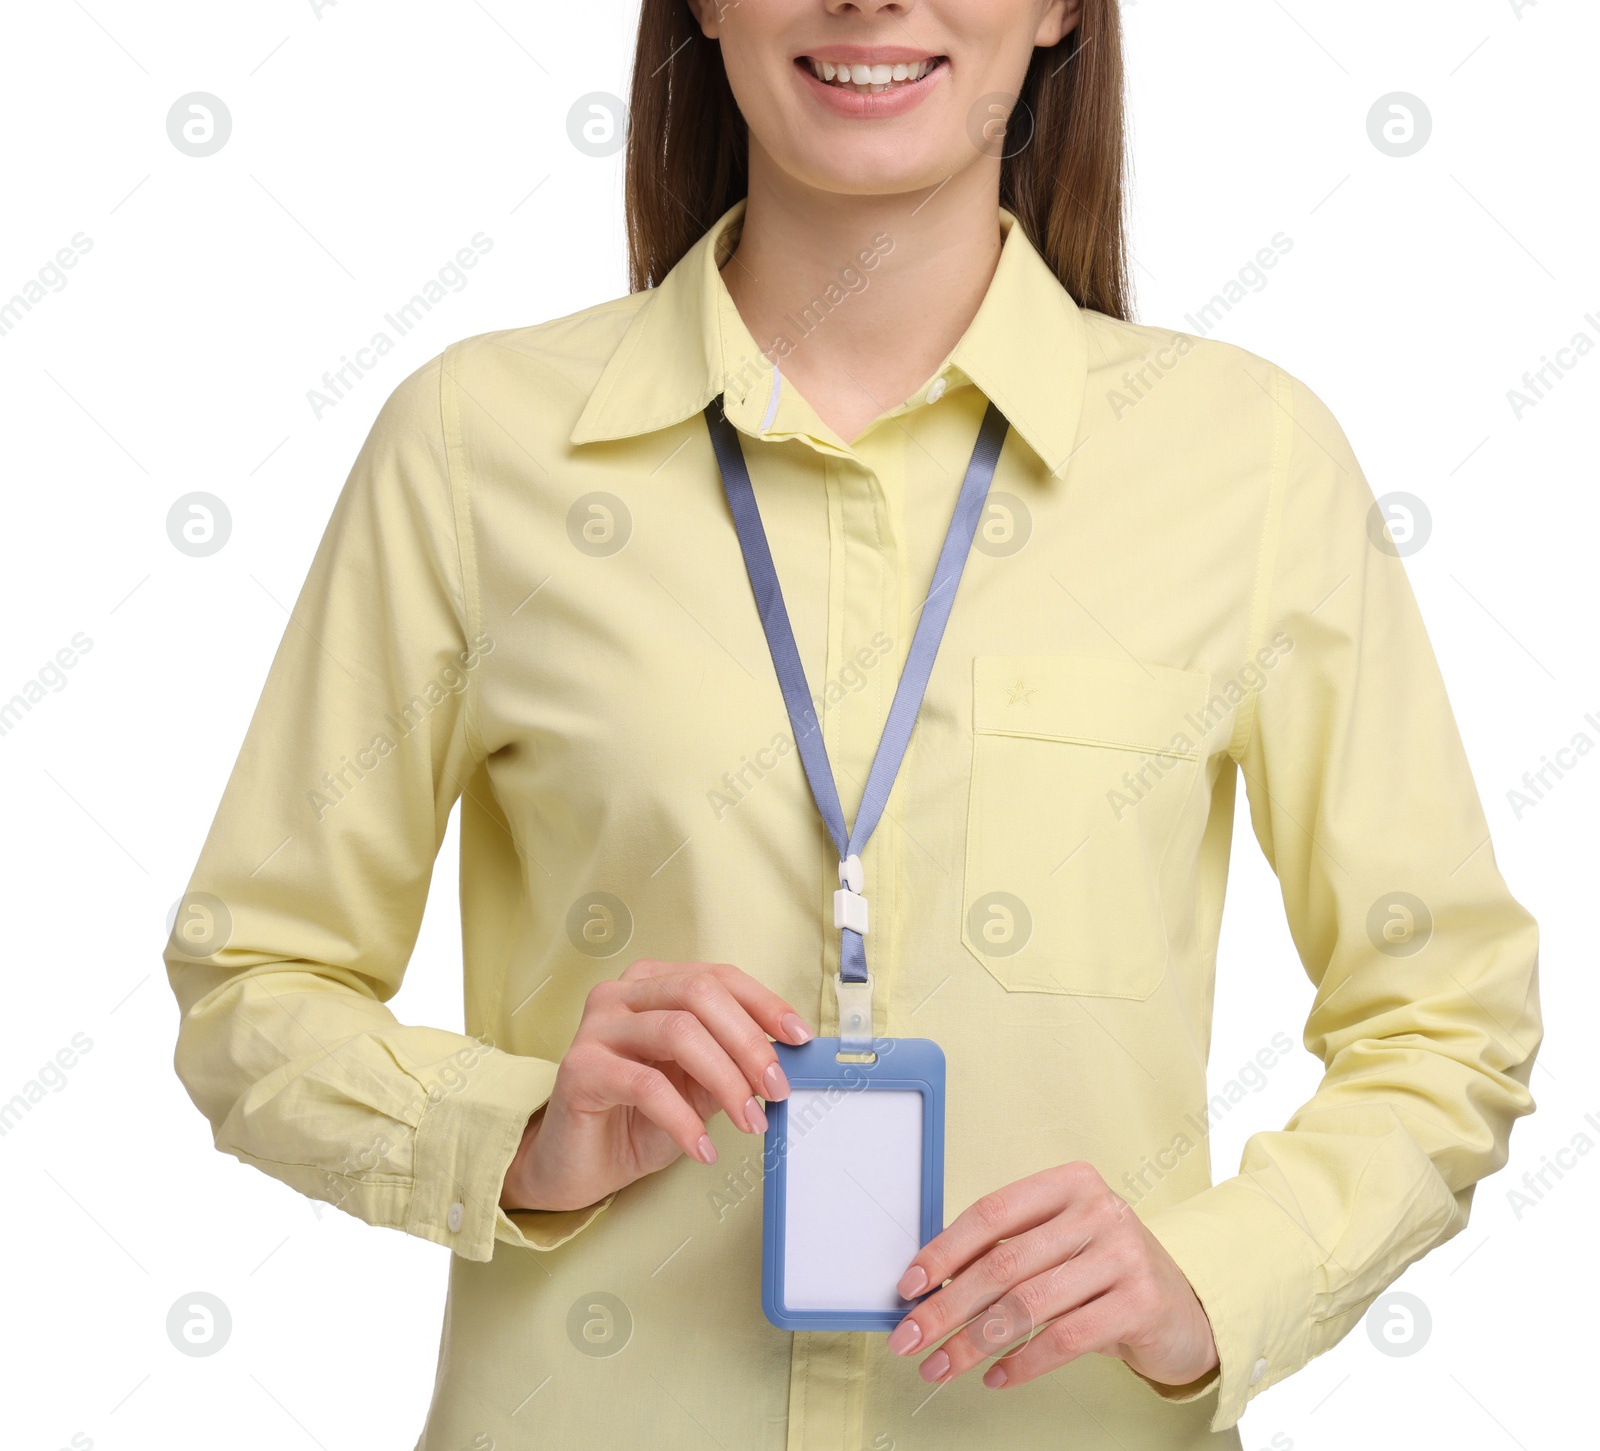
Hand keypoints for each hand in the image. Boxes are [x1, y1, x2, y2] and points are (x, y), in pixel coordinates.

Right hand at [499, 958, 812, 1212]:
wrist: (579, 1163)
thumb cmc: (640, 1117)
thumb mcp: (699, 1085)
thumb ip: (733, 1063)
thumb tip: (787, 1059)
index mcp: (656, 983)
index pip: (719, 977)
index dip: (765, 1004)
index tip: (800, 1038)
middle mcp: (623, 993)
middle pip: (700, 995)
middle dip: (749, 1042)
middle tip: (777, 1089)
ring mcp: (597, 1025)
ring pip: (677, 1032)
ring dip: (725, 1080)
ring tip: (750, 1121)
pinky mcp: (579, 1067)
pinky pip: (645, 1084)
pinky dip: (684, 1118)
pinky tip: (703, 1147)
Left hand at [886, 1162, 1216, 1390]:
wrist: (1183, 1307)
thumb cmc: (1104, 1272)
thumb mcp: (1061, 1245)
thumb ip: (1008, 1251)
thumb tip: (930, 1286)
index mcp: (1069, 1182)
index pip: (991, 1213)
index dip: (943, 1251)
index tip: (909, 1286)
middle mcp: (1099, 1210)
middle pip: (1002, 1262)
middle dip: (946, 1307)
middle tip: (911, 1339)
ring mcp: (1124, 1254)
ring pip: (1027, 1305)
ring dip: (973, 1342)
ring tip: (942, 1366)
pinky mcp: (1141, 1302)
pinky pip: (1064, 1339)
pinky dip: (1022, 1363)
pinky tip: (995, 1376)